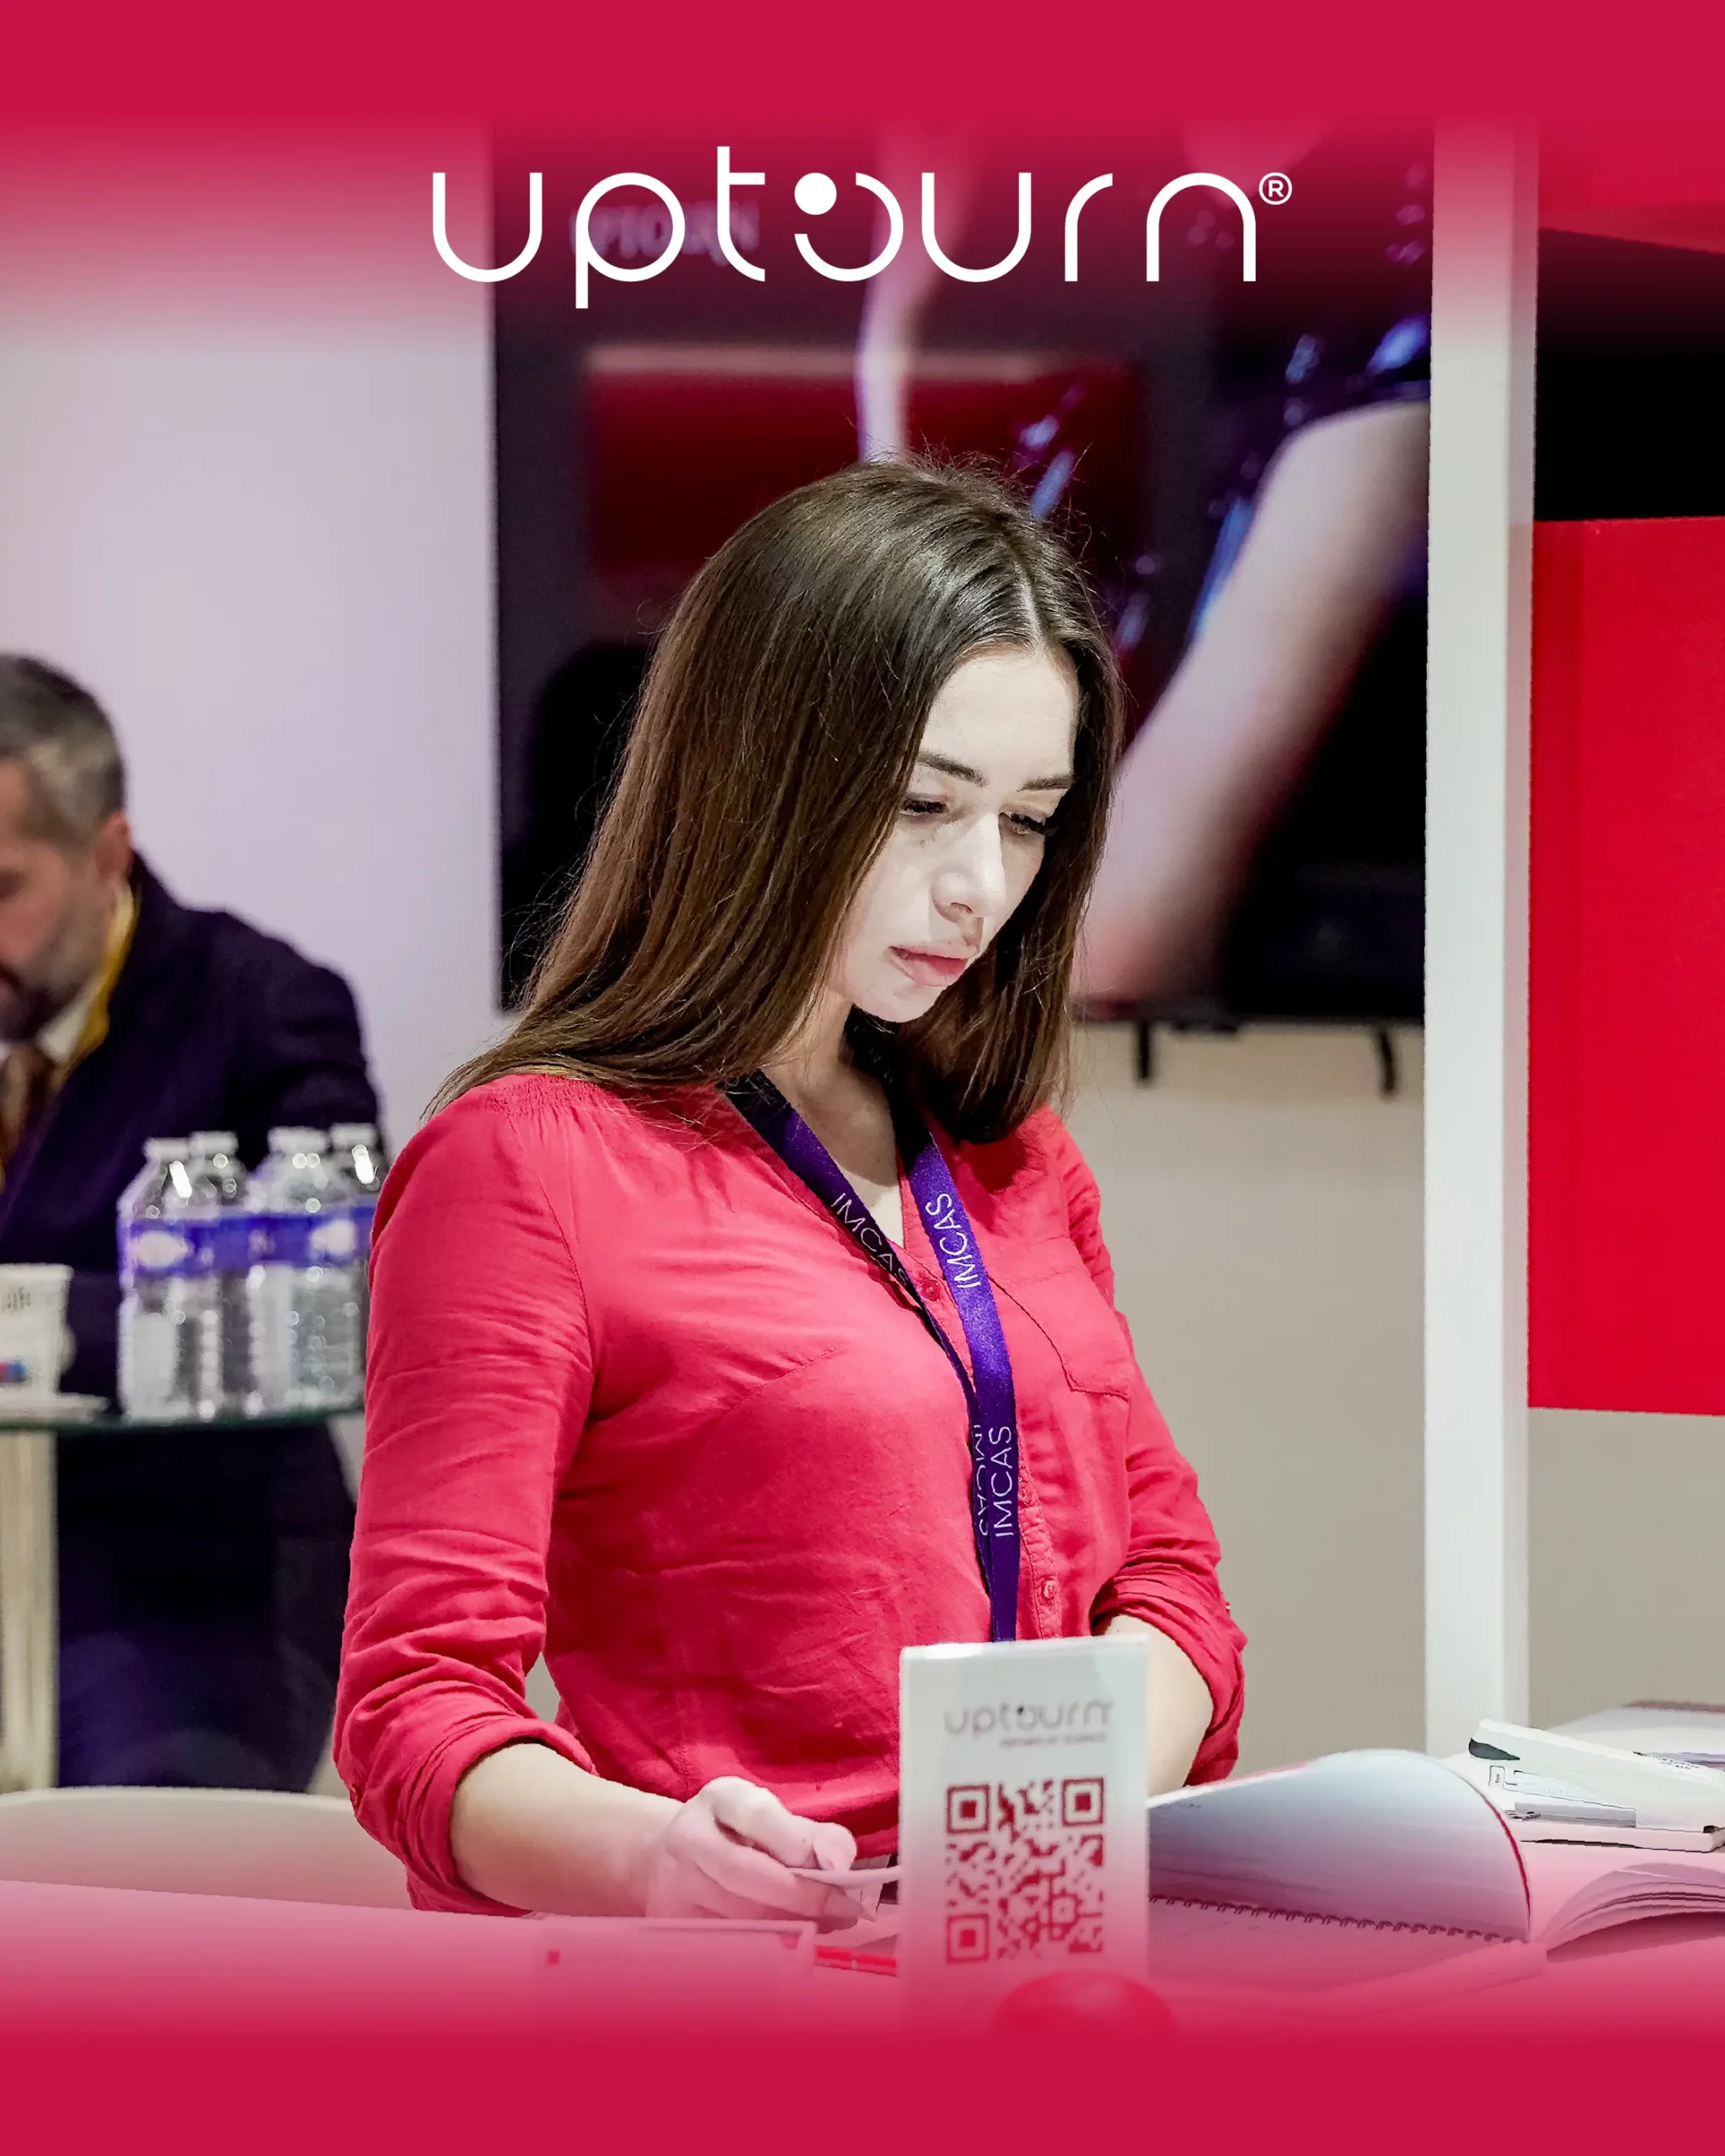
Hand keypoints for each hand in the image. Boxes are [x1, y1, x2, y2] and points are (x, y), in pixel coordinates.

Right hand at [643, 1775, 859, 1927]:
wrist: (672, 1858)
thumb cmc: (740, 1837)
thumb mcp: (777, 1820)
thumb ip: (817, 1838)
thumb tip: (841, 1865)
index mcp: (722, 1798)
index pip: (757, 1816)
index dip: (798, 1846)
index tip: (838, 1872)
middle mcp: (690, 1835)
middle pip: (739, 1870)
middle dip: (797, 1895)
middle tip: (840, 1912)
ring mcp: (676, 1881)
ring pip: (732, 1911)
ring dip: (787, 1923)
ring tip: (824, 1925)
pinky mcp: (676, 1921)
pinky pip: (726, 1938)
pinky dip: (766, 1943)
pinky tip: (792, 1940)